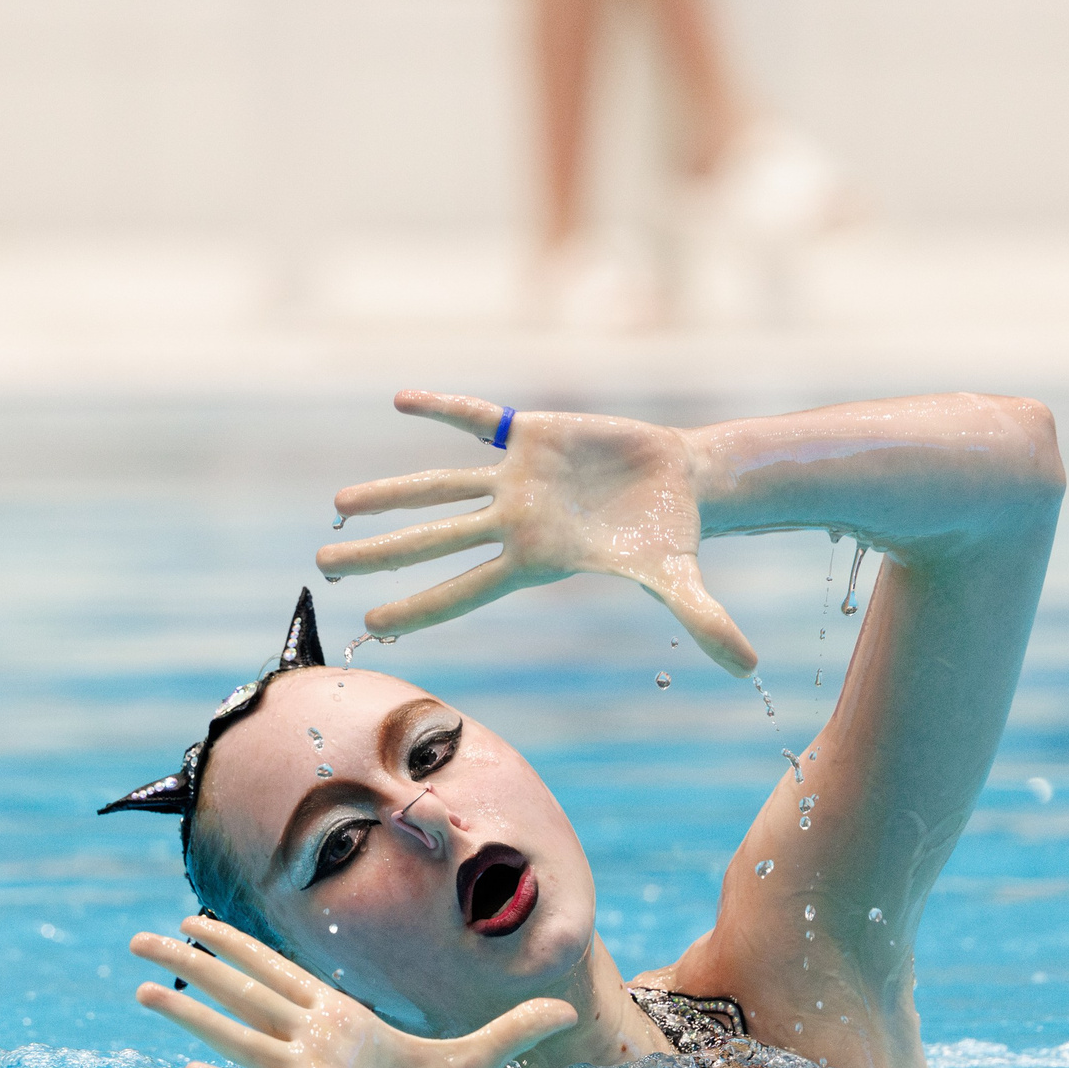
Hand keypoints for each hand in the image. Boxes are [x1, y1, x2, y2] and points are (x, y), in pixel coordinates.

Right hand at [128, 916, 577, 1067]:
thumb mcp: (487, 1057)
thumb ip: (517, 1027)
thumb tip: (566, 1005)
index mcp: (338, 1019)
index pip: (276, 972)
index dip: (235, 946)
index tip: (192, 919)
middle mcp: (312, 1043)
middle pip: (241, 994)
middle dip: (193, 965)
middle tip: (135, 940)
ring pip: (238, 1036)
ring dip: (191, 1014)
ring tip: (141, 991)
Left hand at [319, 390, 758, 676]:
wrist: (681, 481)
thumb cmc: (670, 537)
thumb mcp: (680, 577)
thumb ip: (703, 620)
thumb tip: (746, 666)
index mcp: (533, 559)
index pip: (466, 588)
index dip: (421, 605)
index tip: (374, 620)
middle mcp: (511, 521)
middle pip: (432, 539)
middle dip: (377, 552)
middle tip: (323, 564)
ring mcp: (514, 478)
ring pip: (439, 485)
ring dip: (389, 494)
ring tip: (338, 506)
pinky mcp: (530, 434)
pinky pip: (478, 418)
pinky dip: (443, 409)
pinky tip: (404, 401)